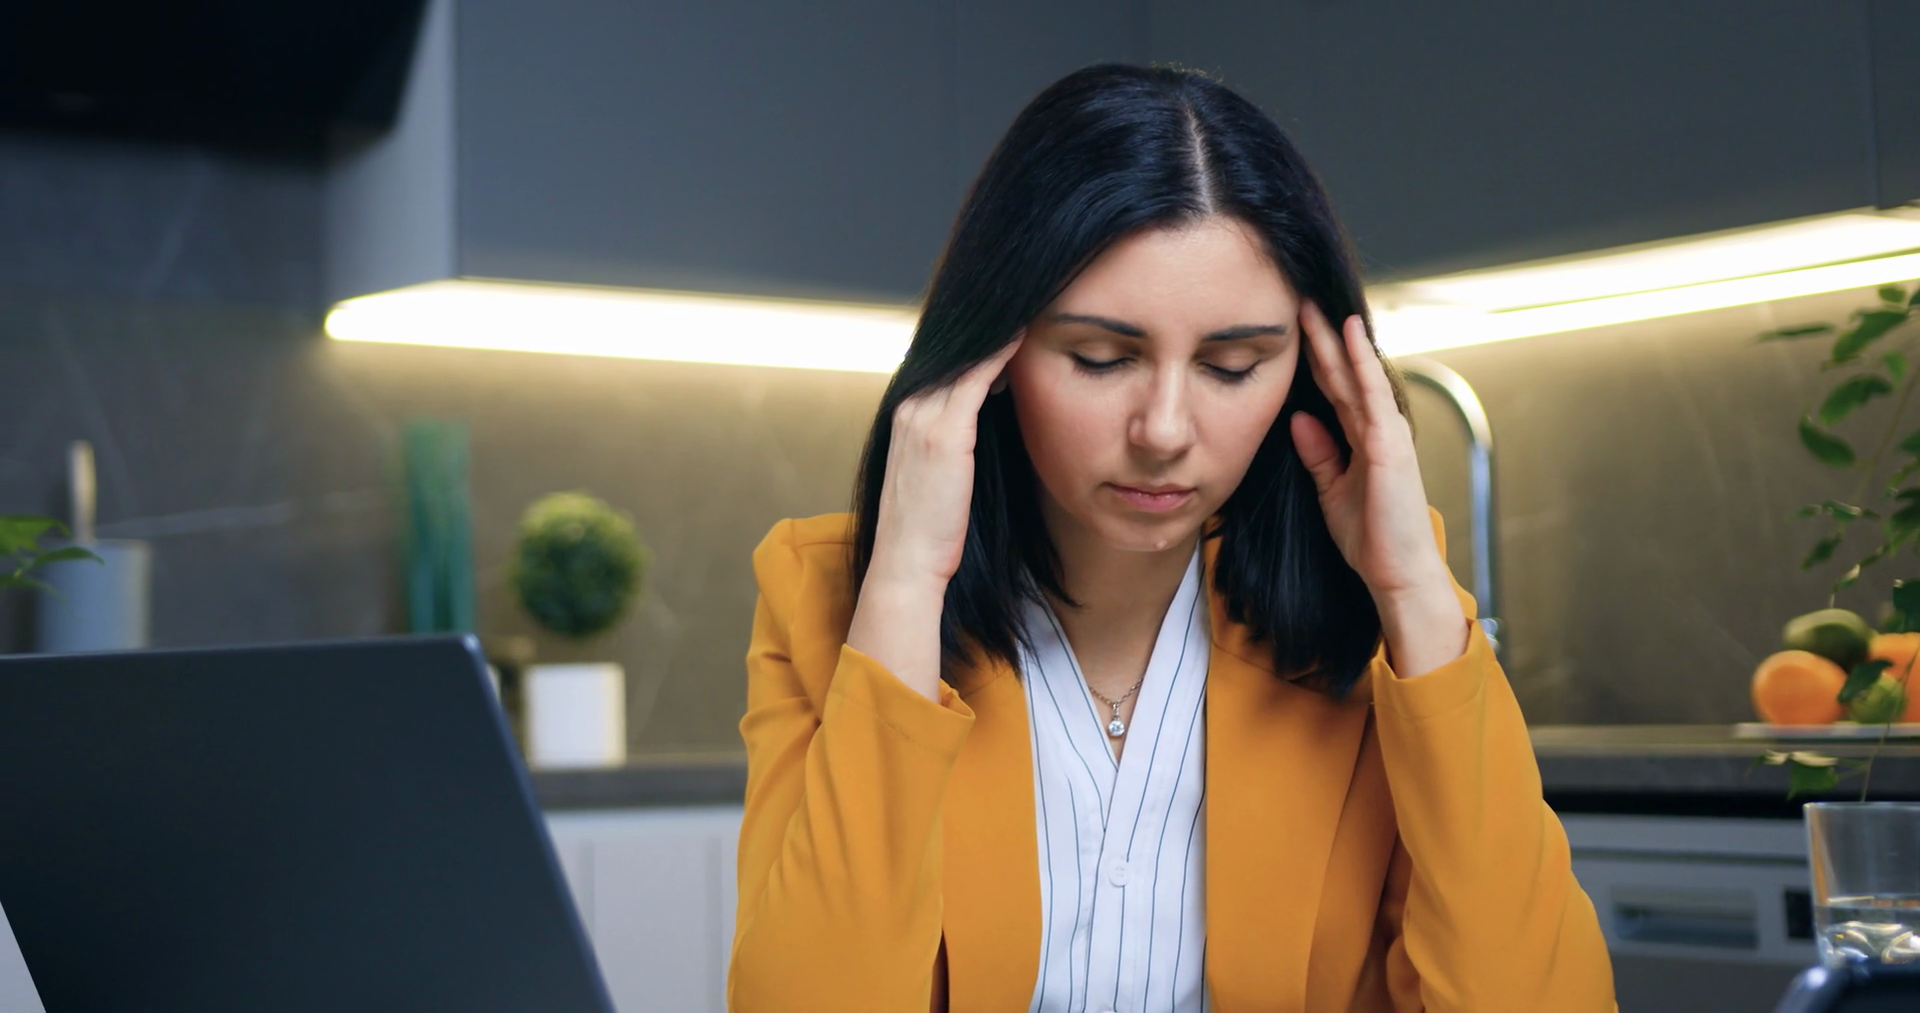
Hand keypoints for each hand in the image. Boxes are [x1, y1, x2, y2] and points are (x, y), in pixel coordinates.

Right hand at [850, 337, 1023, 700]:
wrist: (909, 566)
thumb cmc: (933, 530)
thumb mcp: (942, 475)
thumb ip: (958, 442)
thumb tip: (991, 418)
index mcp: (907, 415)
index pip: (947, 362)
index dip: (978, 338)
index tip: (1009, 315)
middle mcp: (910, 408)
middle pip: (955, 350)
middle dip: (987, 323)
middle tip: (1021, 294)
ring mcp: (922, 418)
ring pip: (965, 357)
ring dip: (995, 329)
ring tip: (1027, 302)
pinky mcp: (943, 433)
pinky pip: (975, 378)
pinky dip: (998, 352)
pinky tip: (1022, 332)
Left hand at [1290, 301, 1464, 675]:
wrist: (1397, 575)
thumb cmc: (1372, 539)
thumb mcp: (1332, 491)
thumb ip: (1319, 454)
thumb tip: (1298, 419)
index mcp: (1362, 440)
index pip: (1333, 389)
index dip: (1313, 358)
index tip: (1292, 328)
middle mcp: (1377, 429)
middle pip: (1342, 374)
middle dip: (1320, 338)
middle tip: (1297, 301)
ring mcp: (1387, 434)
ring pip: (1356, 375)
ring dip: (1336, 340)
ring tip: (1314, 305)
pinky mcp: (1390, 445)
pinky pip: (1371, 395)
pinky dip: (1360, 363)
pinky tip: (1349, 335)